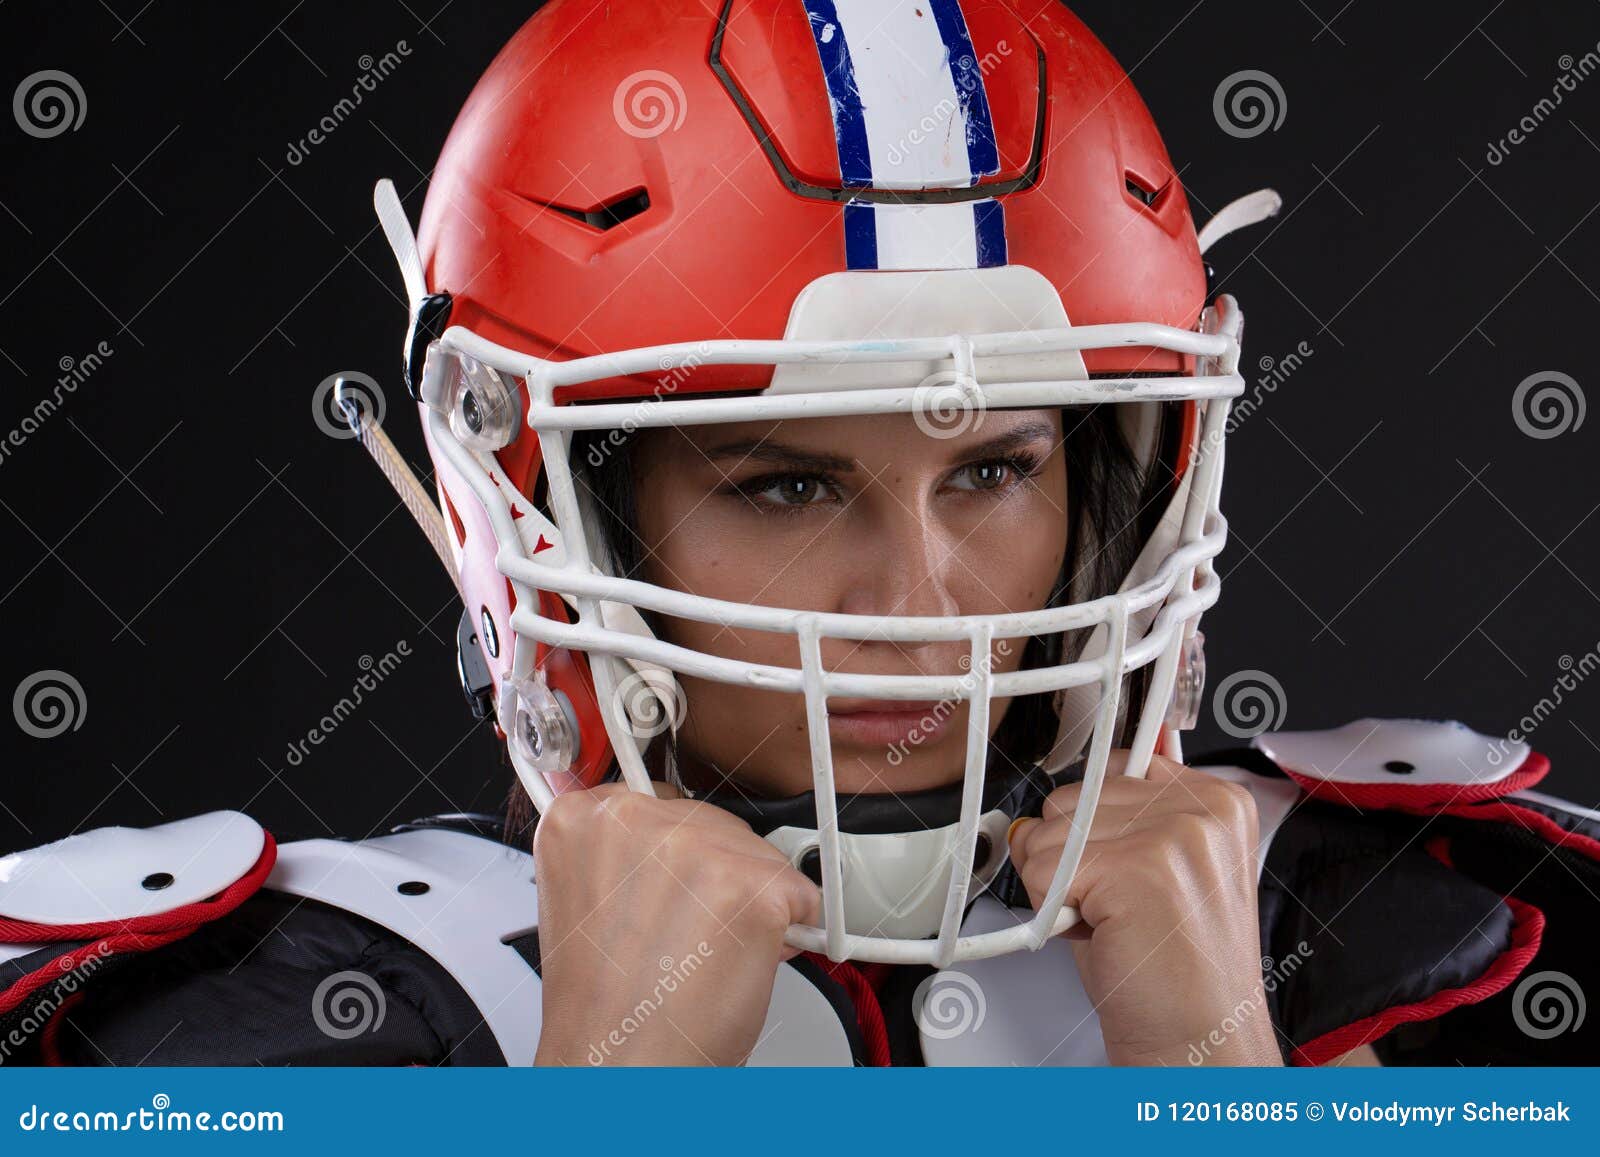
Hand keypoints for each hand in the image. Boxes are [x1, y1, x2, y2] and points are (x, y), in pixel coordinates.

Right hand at [531, 783, 821, 1065]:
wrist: (621, 1070)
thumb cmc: (606, 1009)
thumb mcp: (586, 903)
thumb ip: (619, 853)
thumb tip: (660, 827)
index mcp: (582, 819)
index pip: (657, 802)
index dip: (674, 855)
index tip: (670, 885)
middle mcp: (634, 818)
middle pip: (712, 822)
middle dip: (715, 877)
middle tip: (683, 938)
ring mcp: (695, 845)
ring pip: (757, 854)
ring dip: (749, 904)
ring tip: (703, 955)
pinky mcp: (750, 882)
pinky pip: (801, 891)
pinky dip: (790, 928)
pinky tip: (742, 960)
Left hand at [1008, 752, 1281, 1065]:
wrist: (1198, 1044)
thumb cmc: (1173, 973)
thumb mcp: (1159, 872)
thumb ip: (1125, 816)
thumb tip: (1065, 777)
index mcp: (1218, 800)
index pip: (1113, 766)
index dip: (1095, 826)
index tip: (1115, 866)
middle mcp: (1202, 808)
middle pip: (1073, 796)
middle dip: (1072, 857)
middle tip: (1117, 907)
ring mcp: (1174, 833)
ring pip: (1049, 831)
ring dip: (1060, 885)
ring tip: (1113, 921)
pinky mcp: (1138, 867)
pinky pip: (1041, 869)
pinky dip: (1051, 911)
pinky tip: (1102, 933)